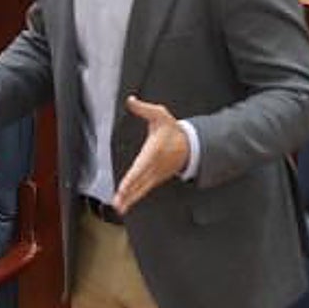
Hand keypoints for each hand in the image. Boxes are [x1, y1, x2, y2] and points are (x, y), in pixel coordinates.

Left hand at [113, 95, 190, 213]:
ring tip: (119, 207)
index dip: (132, 177)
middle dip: (129, 193)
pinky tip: (126, 204)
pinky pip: (144, 190)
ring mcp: (156, 174)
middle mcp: (154, 166)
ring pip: (142, 188)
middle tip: (118, 202)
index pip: (141, 166)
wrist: (190, 145)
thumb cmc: (172, 130)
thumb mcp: (159, 115)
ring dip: (131, 199)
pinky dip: (135, 197)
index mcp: (154, 152)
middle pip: (140, 182)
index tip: (124, 186)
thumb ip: (143, 108)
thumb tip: (130, 100)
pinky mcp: (155, 179)